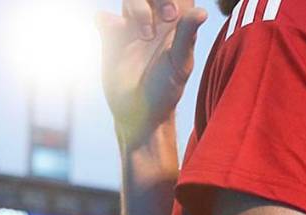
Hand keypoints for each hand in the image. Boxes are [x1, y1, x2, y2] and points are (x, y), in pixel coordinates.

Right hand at [98, 0, 207, 147]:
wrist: (139, 112)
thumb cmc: (166, 91)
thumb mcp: (180, 63)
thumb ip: (186, 35)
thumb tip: (202, 12)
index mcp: (175, 22)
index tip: (171, 16)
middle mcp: (154, 19)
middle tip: (162, 21)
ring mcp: (131, 26)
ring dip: (136, 6)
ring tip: (144, 36)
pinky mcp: (111, 36)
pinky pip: (103, 17)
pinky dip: (104, 18)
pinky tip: (111, 29)